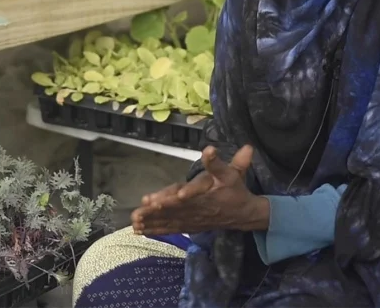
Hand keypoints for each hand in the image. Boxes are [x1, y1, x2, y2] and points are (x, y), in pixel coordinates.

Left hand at [131, 145, 268, 234]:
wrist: (242, 214)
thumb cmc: (235, 189)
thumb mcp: (233, 173)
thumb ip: (219, 162)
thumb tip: (211, 149)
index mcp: (208, 192)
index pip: (196, 192)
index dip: (188, 193)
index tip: (178, 194)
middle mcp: (197, 207)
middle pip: (178, 208)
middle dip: (161, 208)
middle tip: (145, 206)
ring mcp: (192, 218)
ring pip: (171, 219)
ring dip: (153, 220)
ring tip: (136, 220)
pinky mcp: (188, 226)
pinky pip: (170, 228)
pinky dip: (155, 229)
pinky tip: (139, 230)